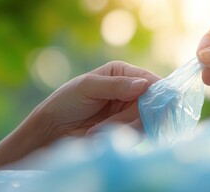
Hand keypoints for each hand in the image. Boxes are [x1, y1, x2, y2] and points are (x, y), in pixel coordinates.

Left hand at [0, 61, 159, 166]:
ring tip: (97, 131)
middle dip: (134, 116)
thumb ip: (116, 85)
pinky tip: (100, 136)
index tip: (155, 104)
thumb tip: (145, 84)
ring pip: (147, 120)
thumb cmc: (66, 102)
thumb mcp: (88, 87)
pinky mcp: (128, 129)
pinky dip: (123, 137)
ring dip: (124, 127)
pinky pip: (138, 134)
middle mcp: (131, 90)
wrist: (52, 130)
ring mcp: (131, 111)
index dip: (157, 91)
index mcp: (123, 72)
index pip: (150, 79)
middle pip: (151, 102)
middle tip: (113, 125)